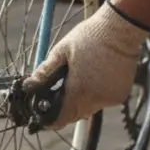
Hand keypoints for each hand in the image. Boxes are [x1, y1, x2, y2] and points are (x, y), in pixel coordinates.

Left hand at [22, 2, 149, 129]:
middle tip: (58, 93)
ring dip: (80, 101)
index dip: (51, 120)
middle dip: (65, 108)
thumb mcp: (61, 51)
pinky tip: (95, 78)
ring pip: (89, 109)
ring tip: (78, 80)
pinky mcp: (121, 95)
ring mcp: (111, 99)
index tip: (44, 116)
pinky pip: (102, 102)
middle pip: (75, 115)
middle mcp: (96, 99)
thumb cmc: (89, 37)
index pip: (62, 118)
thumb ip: (44, 72)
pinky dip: (95, 95)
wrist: (120, 29)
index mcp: (79, 90)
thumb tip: (28, 86)